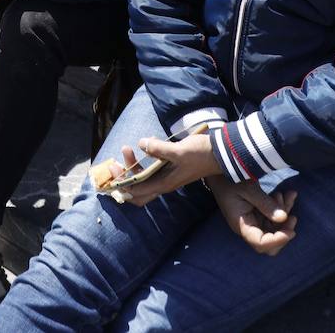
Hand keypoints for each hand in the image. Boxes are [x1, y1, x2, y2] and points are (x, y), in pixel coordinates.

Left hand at [104, 132, 221, 206]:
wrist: (221, 152)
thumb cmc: (201, 154)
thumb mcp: (179, 151)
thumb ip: (159, 149)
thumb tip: (142, 144)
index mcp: (164, 184)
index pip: (137, 192)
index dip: (122, 184)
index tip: (113, 170)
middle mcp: (164, 182)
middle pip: (138, 187)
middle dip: (124, 176)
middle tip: (115, 162)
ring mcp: (167, 175)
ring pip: (144, 176)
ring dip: (133, 164)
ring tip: (128, 147)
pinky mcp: (171, 166)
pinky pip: (152, 166)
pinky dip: (145, 158)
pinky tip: (146, 142)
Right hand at [208, 175, 298, 255]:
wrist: (221, 172)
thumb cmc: (231, 180)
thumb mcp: (248, 189)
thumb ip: (265, 203)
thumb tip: (284, 218)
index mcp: (242, 225)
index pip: (260, 243)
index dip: (277, 241)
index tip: (290, 231)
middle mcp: (249, 227)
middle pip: (270, 243)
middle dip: (284, 231)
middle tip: (292, 217)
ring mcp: (255, 221)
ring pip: (275, 228)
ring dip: (286, 214)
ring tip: (287, 195)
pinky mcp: (259, 214)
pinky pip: (275, 216)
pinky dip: (284, 207)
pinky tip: (289, 194)